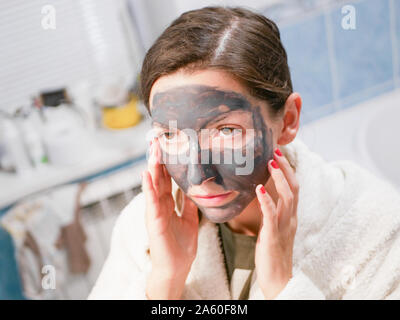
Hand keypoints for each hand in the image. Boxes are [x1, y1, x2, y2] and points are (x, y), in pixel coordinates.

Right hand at [142, 138, 198, 298]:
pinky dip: (148, 188)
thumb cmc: (181, 244)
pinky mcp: (154, 222)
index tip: (168, 145)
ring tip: (153, 149)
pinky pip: (151, 202)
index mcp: (168, 204)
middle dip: (158, 158)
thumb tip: (193, 189)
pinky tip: (146, 174)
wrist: (177, 266)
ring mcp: (155, 212)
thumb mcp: (189, 219)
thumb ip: (188, 203)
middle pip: (159, 177)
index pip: (167, 178)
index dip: (167, 162)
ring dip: (153, 167)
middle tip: (158, 139)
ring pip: (153, 185)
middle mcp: (159, 205)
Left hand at [254, 148, 298, 298]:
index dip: (287, 170)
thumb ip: (271, 212)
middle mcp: (290, 218)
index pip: (293, 188)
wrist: (278, 280)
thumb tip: (261, 195)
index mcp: (290, 216)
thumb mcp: (272, 227)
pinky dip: (266, 201)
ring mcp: (283, 227)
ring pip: (287, 198)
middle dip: (285, 168)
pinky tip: (259, 189)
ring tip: (271, 163)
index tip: (278, 153)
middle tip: (275, 151)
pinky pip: (271, 216)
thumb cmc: (272, 253)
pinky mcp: (272, 236)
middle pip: (293, 188)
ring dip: (279, 179)